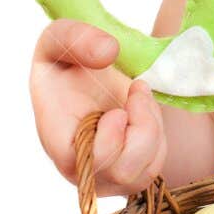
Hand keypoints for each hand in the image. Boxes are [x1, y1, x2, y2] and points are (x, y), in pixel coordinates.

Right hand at [30, 20, 165, 196]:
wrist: (88, 73)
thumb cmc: (69, 58)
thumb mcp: (62, 36)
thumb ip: (77, 37)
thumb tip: (109, 51)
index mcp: (56, 136)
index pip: (84, 161)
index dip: (109, 140)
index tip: (117, 109)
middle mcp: (77, 166)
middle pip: (121, 173)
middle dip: (142, 128)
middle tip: (136, 89)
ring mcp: (103, 176)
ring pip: (142, 175)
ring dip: (152, 128)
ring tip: (138, 97)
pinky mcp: (127, 175)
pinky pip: (153, 167)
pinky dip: (158, 137)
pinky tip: (142, 113)